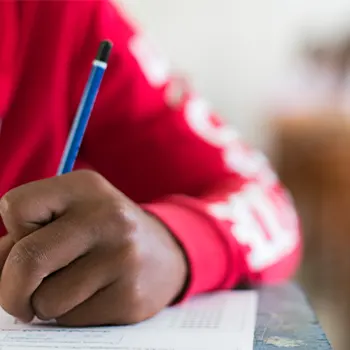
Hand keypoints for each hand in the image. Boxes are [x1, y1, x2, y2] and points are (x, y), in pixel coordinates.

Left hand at [0, 170, 186, 325]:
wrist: (165, 254)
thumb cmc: (105, 233)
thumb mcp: (72, 214)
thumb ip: (28, 235)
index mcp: (87, 187)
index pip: (15, 206)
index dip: (15, 230)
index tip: (33, 237)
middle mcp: (108, 217)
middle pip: (26, 260)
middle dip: (10, 288)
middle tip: (20, 294)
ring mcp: (122, 257)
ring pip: (45, 301)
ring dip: (46, 302)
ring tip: (76, 284)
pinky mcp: (129, 296)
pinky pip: (71, 319)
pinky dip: (72, 313)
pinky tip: (98, 294)